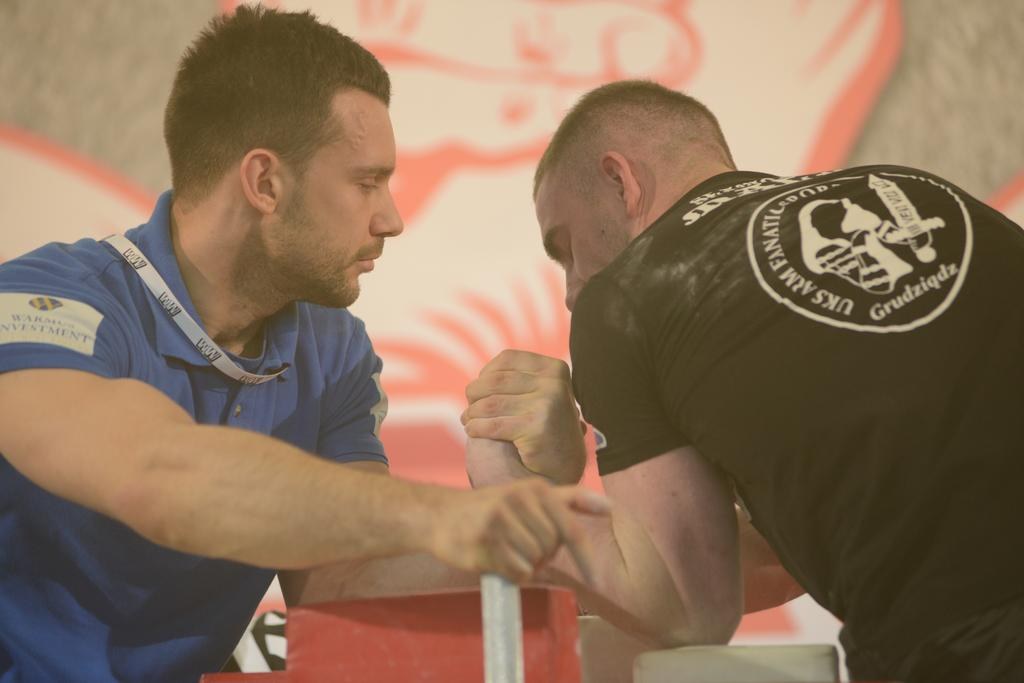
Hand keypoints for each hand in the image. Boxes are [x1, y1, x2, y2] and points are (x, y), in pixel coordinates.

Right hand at [431, 477, 609, 583]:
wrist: (439, 514)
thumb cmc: (490, 507)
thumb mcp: (528, 493)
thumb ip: (568, 500)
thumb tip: (609, 508)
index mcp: (535, 488)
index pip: (571, 528)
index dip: (586, 556)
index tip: (596, 579)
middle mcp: (519, 500)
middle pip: (552, 549)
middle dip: (542, 555)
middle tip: (522, 546)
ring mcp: (500, 521)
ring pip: (534, 562)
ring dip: (526, 564)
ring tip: (507, 550)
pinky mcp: (484, 542)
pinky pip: (516, 572)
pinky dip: (512, 573)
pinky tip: (497, 559)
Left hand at [462, 350, 586, 483]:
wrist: (563, 465)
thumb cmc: (542, 426)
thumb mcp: (540, 394)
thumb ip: (518, 379)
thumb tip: (480, 376)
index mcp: (554, 369)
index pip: (507, 359)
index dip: (486, 373)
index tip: (481, 390)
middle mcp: (553, 383)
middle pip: (495, 380)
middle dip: (474, 394)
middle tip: (469, 408)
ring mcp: (547, 405)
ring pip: (490, 404)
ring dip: (472, 413)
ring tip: (468, 420)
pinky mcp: (536, 428)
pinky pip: (491, 425)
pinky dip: (476, 428)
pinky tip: (472, 430)